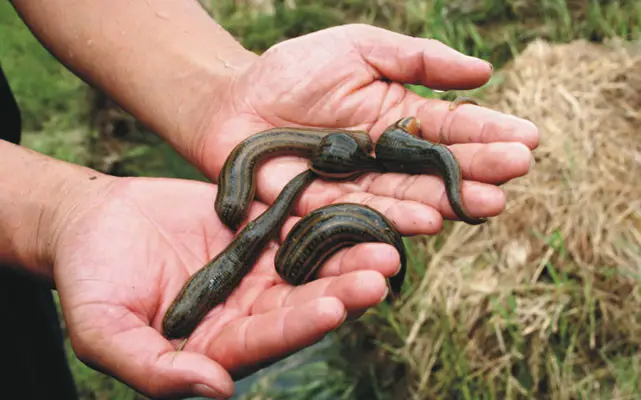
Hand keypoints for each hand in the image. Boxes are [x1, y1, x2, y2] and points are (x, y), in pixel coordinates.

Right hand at [53, 176, 398, 398]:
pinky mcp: (261, 230)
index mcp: (218, 343)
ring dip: (347, 254)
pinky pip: (299, 222)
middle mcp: (248, 309)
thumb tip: (213, 390)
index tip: (332, 309)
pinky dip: (327, 215)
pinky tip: (361, 204)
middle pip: (302, 303)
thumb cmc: (90, 281)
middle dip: (342, 290)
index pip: (265, 339)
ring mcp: (258, 268)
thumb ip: (152, 368)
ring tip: (385, 242)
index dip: (297, 326)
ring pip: (311, 264)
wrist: (93, 223)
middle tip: (380, 272)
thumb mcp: (104, 331)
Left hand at [199, 24, 538, 235]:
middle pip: (437, 169)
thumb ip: (418, 61)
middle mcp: (385, 160)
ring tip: (484, 201)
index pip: (452, 128)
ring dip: (446, 201)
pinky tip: (428, 219)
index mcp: (399, 120)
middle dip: (477, 171)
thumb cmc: (293, 70)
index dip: (489, 133)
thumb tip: (484, 71)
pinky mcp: (324, 211)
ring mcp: (357, 187)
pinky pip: (362, 215)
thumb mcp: (359, 48)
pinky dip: (394, 217)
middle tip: (515, 174)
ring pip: (407, 197)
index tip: (529, 139)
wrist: (232, 101)